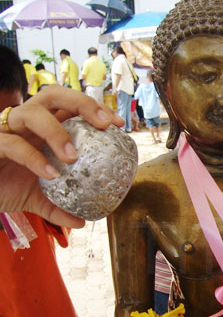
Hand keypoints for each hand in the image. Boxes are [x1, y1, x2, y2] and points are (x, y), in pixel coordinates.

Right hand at [0, 86, 123, 226]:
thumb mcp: (37, 199)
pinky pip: (12, 144)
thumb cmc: (5, 185)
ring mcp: (7, 130)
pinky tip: (50, 174)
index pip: (70, 105)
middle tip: (103, 124)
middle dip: (82, 103)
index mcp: (42, 127)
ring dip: (56, 131)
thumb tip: (82, 221)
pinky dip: (33, 158)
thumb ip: (59, 207)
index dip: (95, 108)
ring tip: (72, 156)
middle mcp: (26, 122)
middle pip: (54, 95)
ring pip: (32, 113)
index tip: (118, 124)